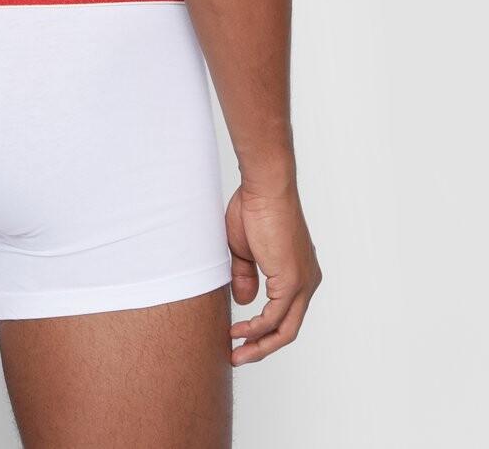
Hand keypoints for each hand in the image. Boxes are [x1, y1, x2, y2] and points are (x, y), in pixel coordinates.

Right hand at [224, 177, 321, 364]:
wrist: (264, 187)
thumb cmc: (254, 208)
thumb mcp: (245, 250)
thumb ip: (246, 276)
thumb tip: (246, 302)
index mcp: (298, 272)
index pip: (285, 313)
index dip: (262, 329)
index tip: (239, 335)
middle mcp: (307, 280)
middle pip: (289, 329)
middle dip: (262, 347)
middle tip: (238, 356)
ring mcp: (303, 282)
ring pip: (286, 329)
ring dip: (259, 344)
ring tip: (236, 352)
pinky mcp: (294, 280)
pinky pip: (275, 316)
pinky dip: (257, 328)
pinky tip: (240, 331)